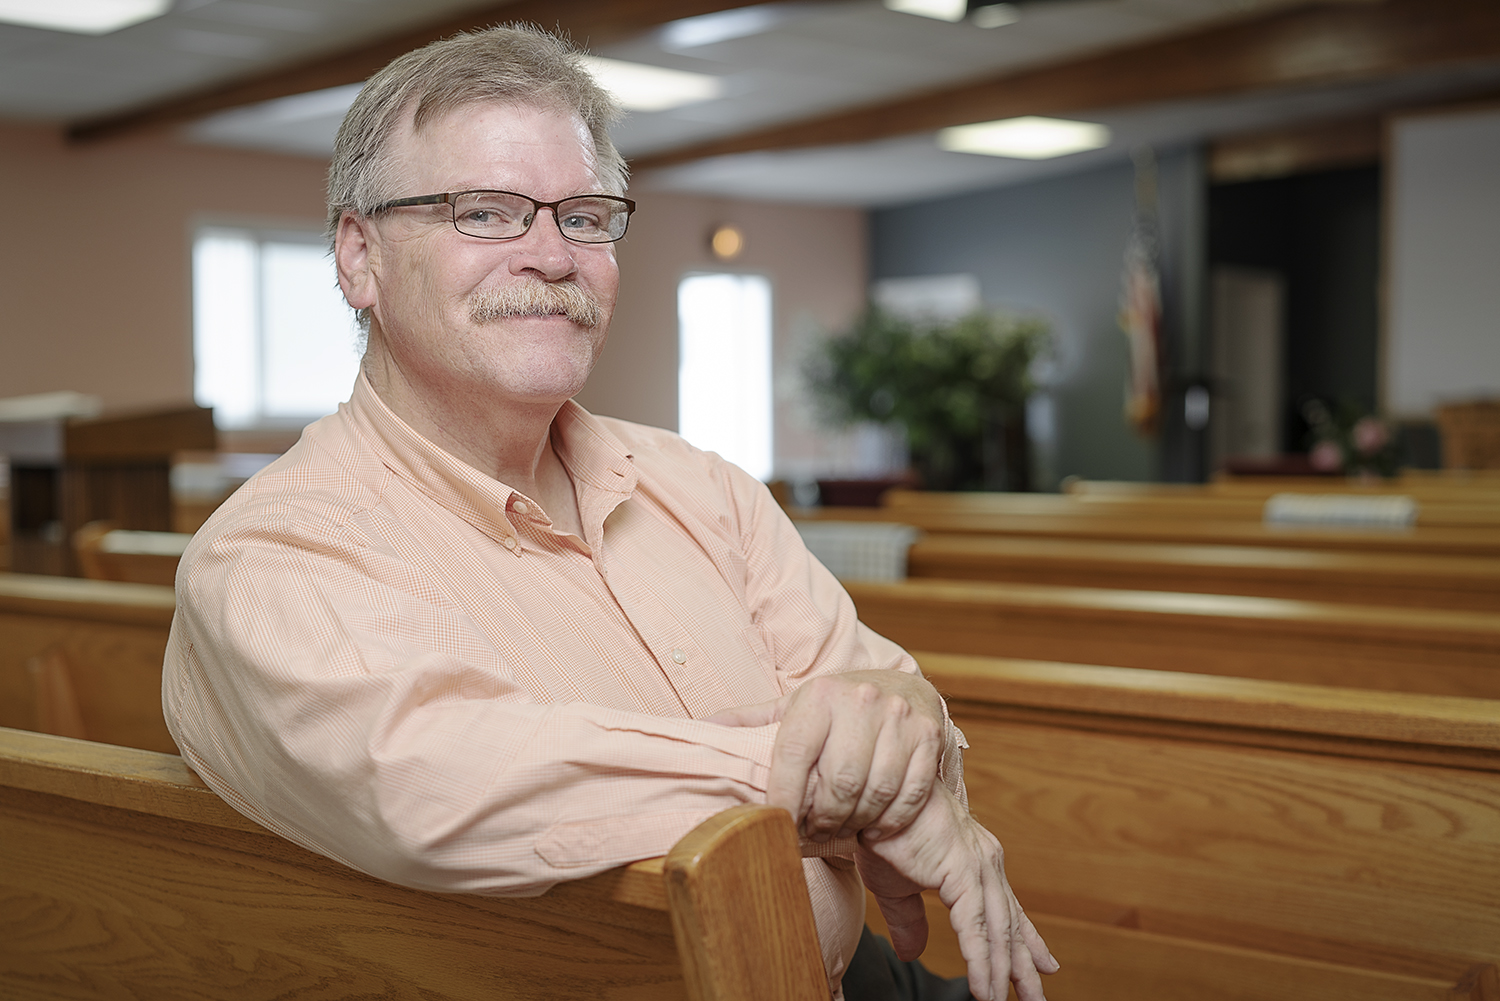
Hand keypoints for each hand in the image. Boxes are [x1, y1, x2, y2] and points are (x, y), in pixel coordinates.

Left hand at [706, 670, 943, 842]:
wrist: (900, 687)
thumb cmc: (836, 706)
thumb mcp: (791, 707)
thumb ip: (749, 723)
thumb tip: (697, 730)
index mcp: (818, 695)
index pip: (793, 755)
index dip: (783, 798)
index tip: (777, 823)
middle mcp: (860, 701)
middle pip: (838, 781)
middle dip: (821, 817)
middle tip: (813, 830)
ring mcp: (899, 719)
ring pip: (874, 792)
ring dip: (855, 821)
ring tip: (841, 827)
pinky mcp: (928, 737)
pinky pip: (907, 795)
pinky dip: (889, 819)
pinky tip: (874, 822)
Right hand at [856, 785, 1056, 1000]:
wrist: (872, 794)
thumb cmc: (882, 830)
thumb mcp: (896, 885)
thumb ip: (909, 920)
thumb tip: (913, 953)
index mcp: (974, 861)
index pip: (1007, 909)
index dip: (1028, 940)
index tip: (1047, 964)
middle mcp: (985, 862)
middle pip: (1010, 923)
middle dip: (1024, 965)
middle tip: (1037, 998)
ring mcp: (977, 865)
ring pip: (997, 929)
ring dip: (1003, 971)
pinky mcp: (962, 870)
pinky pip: (976, 926)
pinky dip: (981, 960)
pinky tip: (984, 986)